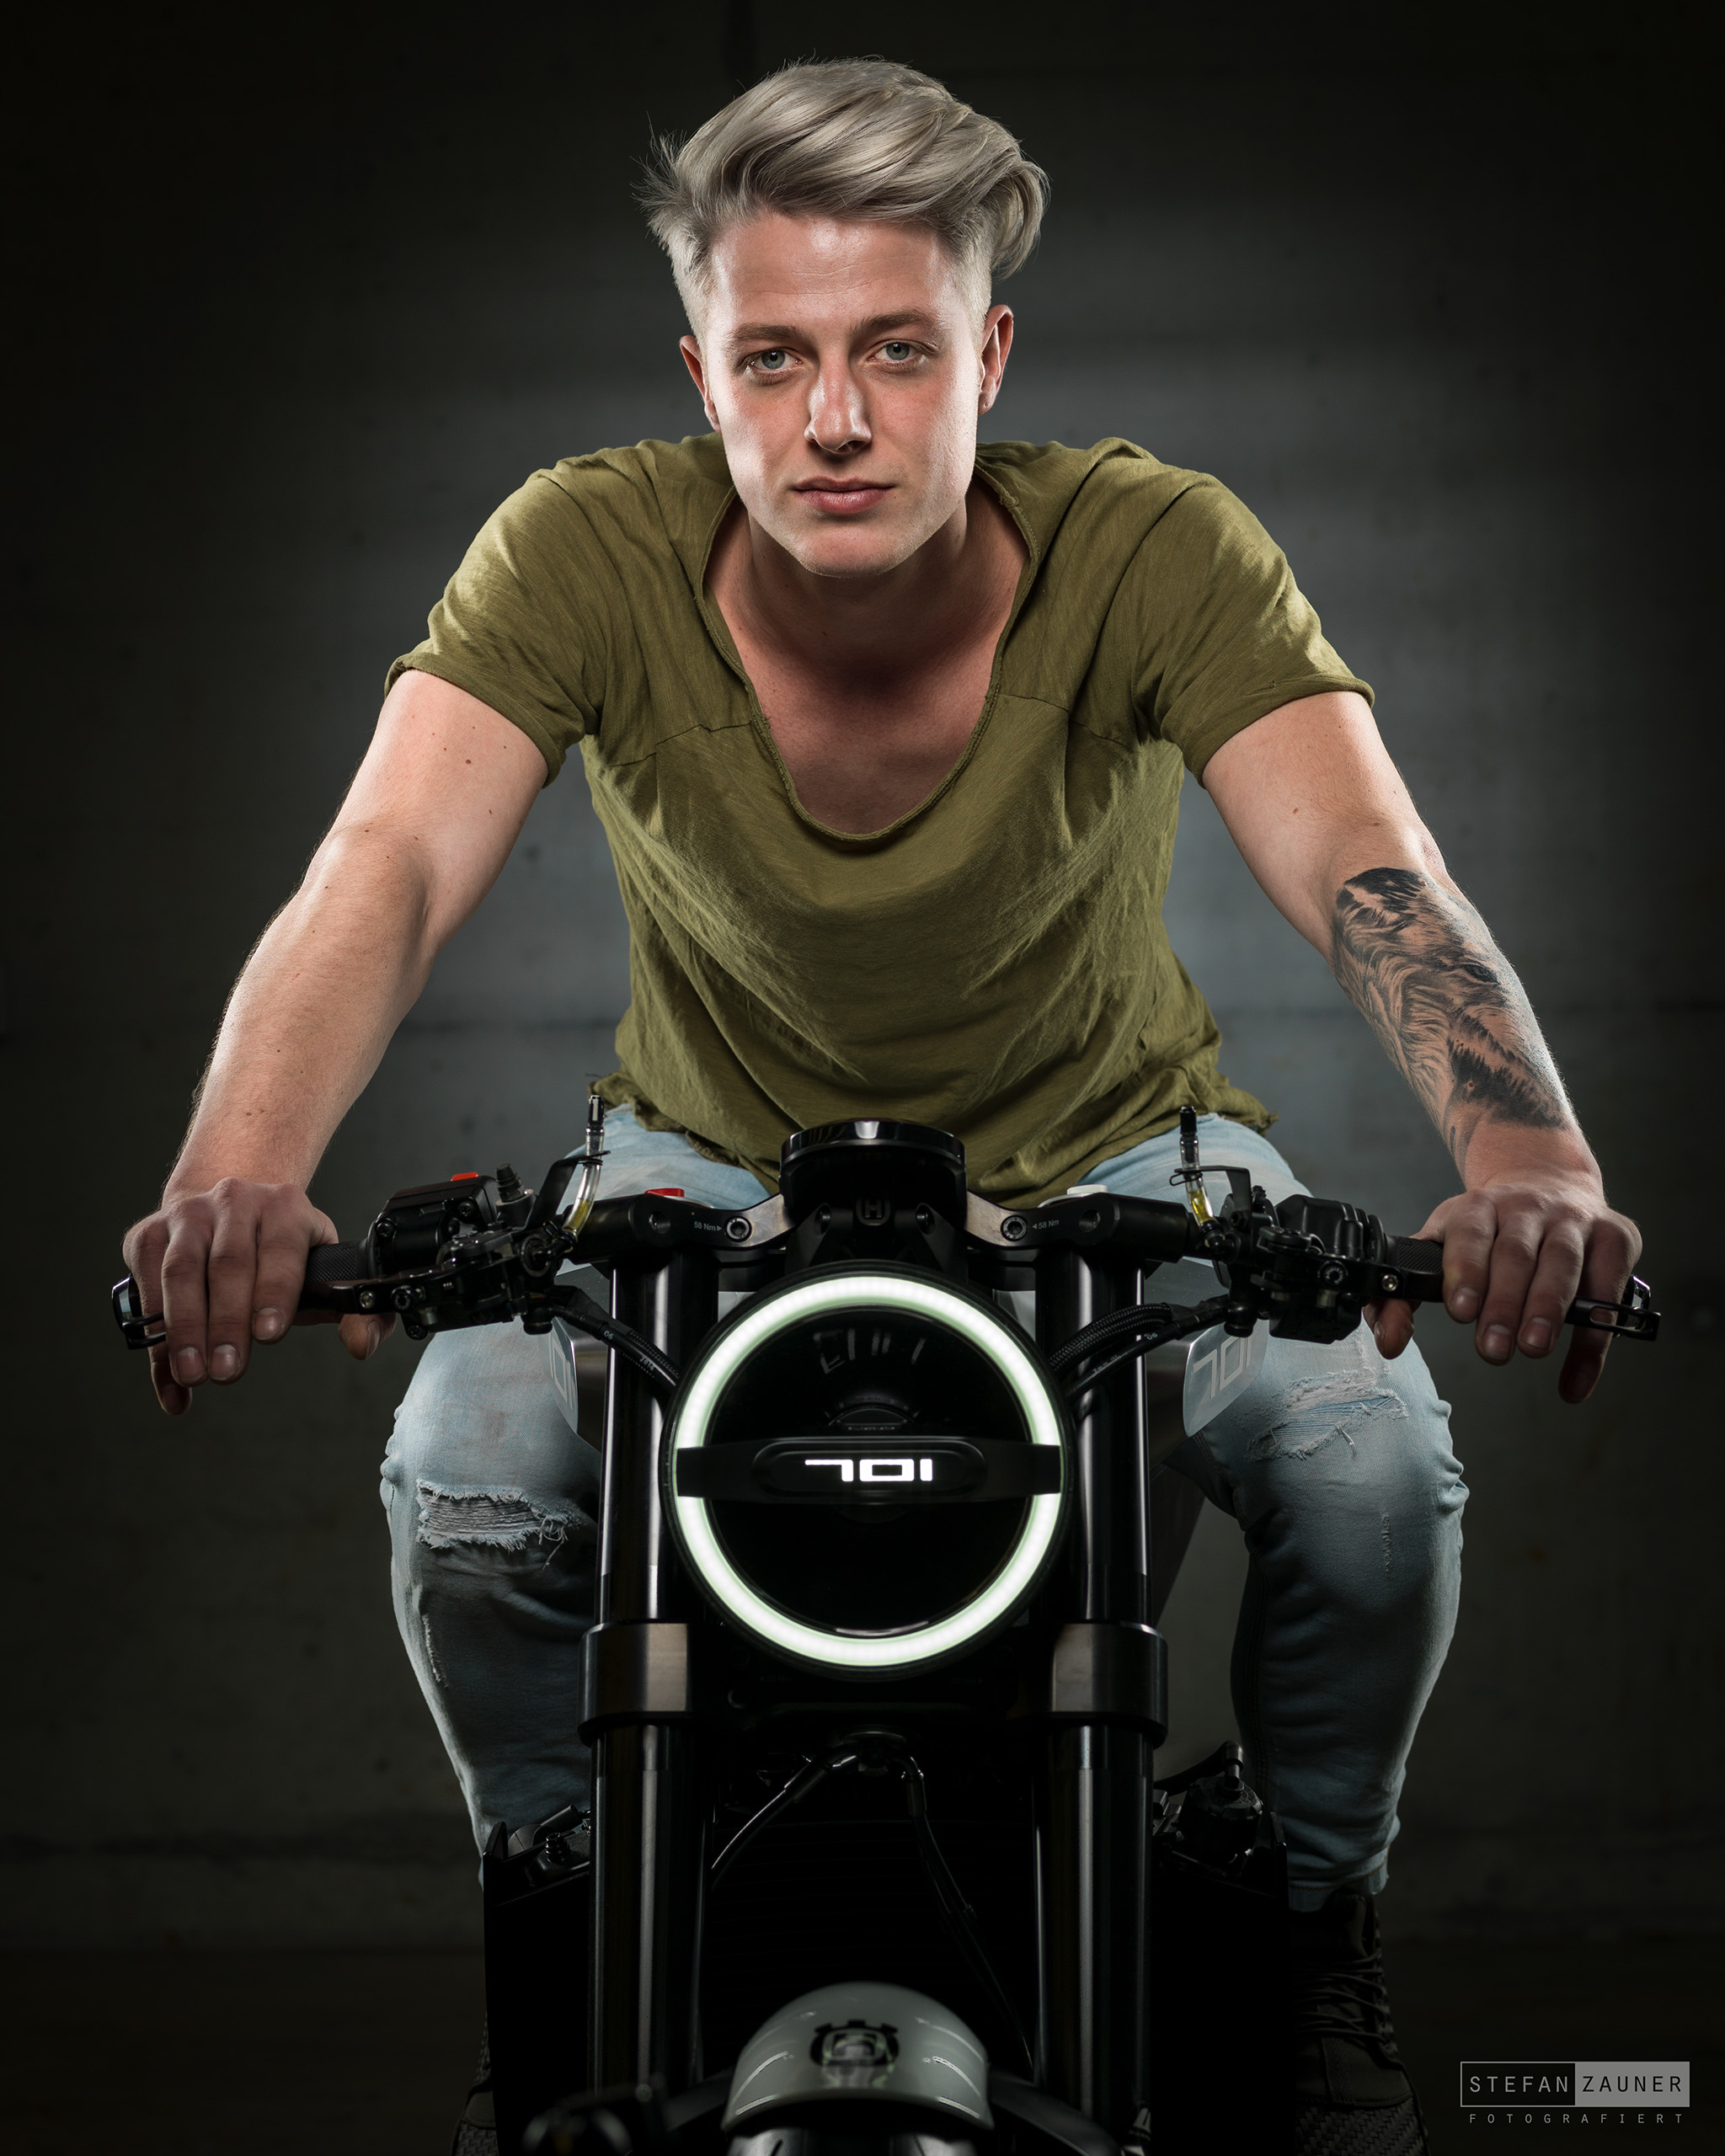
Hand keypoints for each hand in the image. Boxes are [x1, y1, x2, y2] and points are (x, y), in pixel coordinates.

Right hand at [121, 1179, 393, 1414]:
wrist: (230, 1209)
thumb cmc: (281, 1254)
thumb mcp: (324, 1271)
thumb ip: (356, 1311)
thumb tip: (362, 1345)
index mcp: (286, 1207)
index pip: (281, 1248)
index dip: (274, 1292)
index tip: (269, 1334)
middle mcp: (235, 1201)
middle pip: (228, 1264)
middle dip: (227, 1323)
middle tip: (227, 1371)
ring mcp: (188, 1214)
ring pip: (181, 1272)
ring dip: (184, 1328)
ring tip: (192, 1374)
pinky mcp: (149, 1233)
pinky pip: (146, 1287)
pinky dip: (154, 1339)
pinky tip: (169, 1378)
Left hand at [1367, 1166, 1641, 1403]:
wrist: (1547, 1181)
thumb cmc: (1487, 1231)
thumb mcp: (1439, 1246)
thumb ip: (1402, 1295)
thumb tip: (1389, 1341)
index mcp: (1477, 1206)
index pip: (1469, 1234)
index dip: (1466, 1271)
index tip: (1460, 1311)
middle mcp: (1527, 1207)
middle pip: (1516, 1253)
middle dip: (1505, 1303)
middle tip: (1494, 1348)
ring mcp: (1573, 1218)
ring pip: (1563, 1261)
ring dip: (1549, 1307)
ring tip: (1534, 1347)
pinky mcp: (1616, 1235)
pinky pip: (1609, 1289)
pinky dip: (1596, 1340)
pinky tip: (1576, 1378)